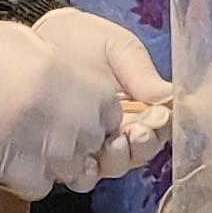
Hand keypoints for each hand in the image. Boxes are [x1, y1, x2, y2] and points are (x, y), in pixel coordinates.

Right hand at [0, 14, 162, 199]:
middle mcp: (76, 121)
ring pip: (72, 173)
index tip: (74, 116)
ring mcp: (51, 150)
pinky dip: (29, 178)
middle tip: (47, 131)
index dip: (92, 119)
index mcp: (86, 87)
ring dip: (55, 164)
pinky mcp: (20, 172)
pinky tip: (13, 158)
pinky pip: (40, 187)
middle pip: (94, 147)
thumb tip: (80, 94)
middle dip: (76, 142)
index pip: (111, 117)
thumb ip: (70, 77)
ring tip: (28, 146)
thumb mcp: (41, 49)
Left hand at [31, 6, 171, 187]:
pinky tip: (85, 161)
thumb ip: (142, 73)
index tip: (155, 120)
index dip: (161, 129)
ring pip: (114, 167)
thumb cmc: (82, 38)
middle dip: (141, 147)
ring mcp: (92, 144)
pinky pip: (81, 175)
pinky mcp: (64, 154)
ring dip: (118, 161)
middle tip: (134, 134)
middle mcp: (120, 130)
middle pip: (141, 152)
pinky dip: (86, 173)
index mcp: (140, 105)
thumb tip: (171, 96)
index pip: (160, 126)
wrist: (40, 37)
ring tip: (111, 145)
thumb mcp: (119, 48)